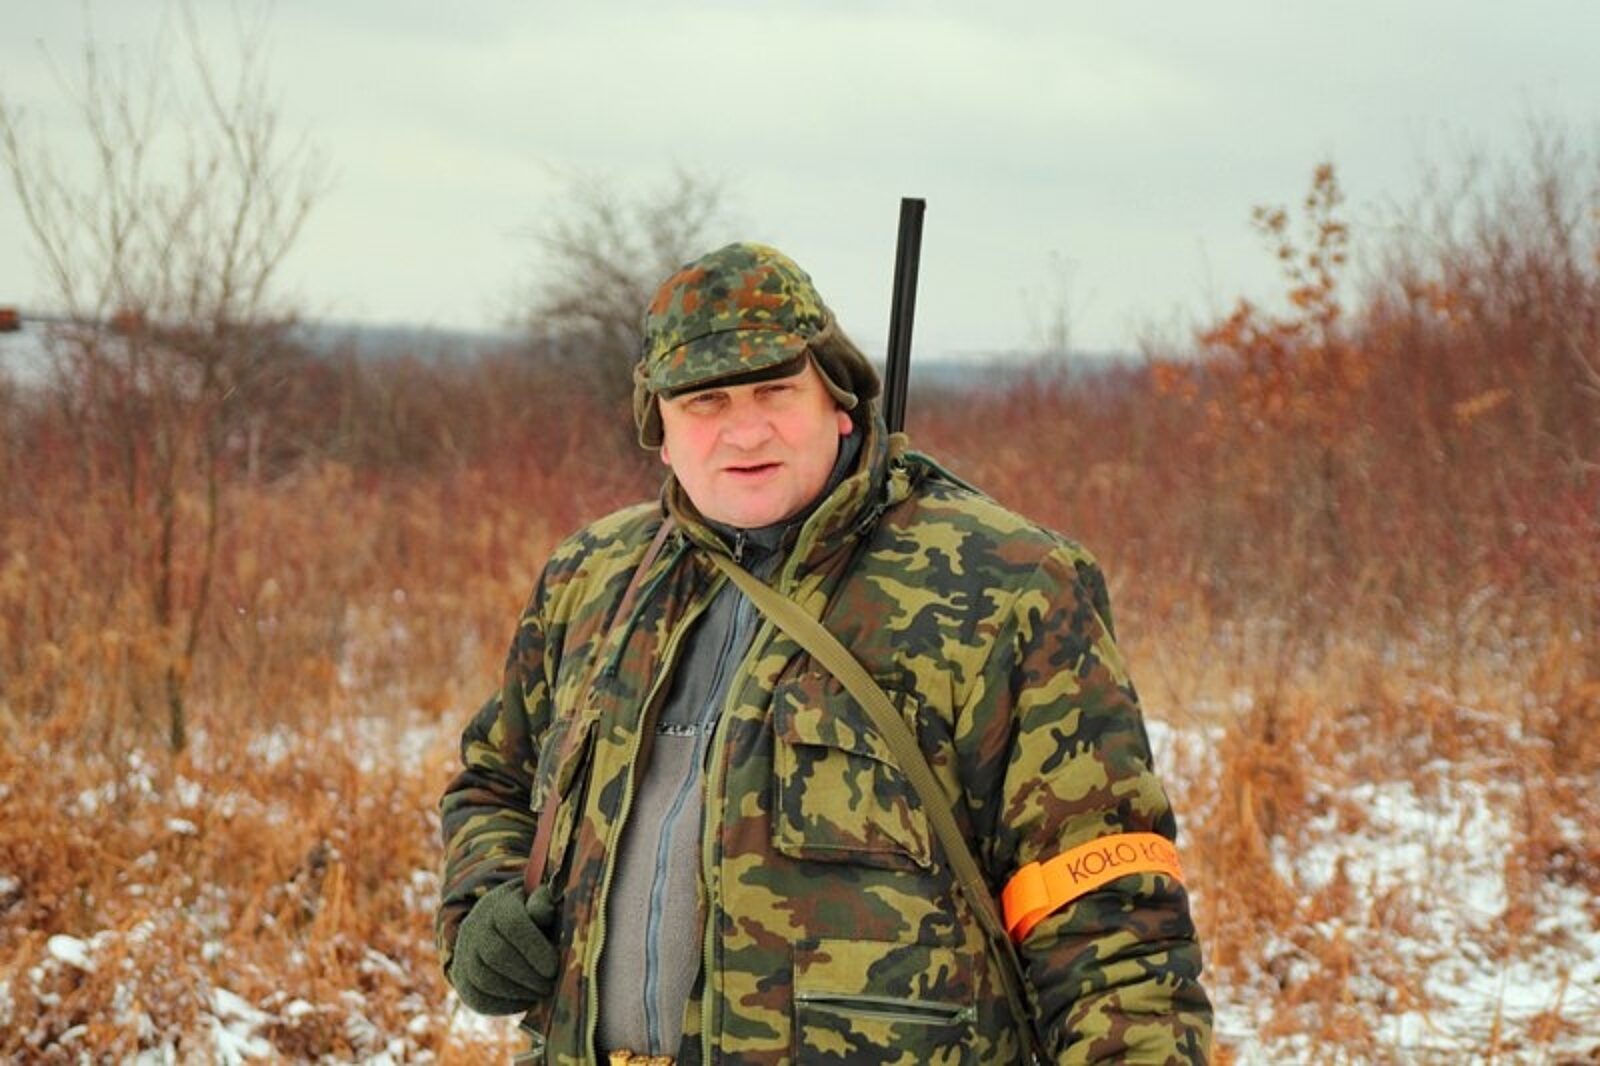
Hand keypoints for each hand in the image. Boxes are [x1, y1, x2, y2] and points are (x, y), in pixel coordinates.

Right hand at [448, 880, 559, 1014]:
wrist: (498, 926)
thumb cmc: (531, 915)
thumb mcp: (540, 903)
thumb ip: (544, 904)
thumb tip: (543, 912)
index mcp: (498, 905)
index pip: (513, 924)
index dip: (535, 949)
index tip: (554, 967)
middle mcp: (475, 927)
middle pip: (497, 955)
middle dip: (528, 975)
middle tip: (550, 985)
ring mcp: (464, 953)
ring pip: (484, 979)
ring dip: (517, 992)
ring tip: (541, 993)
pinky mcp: (462, 979)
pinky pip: (477, 999)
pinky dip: (504, 1005)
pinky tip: (526, 1001)